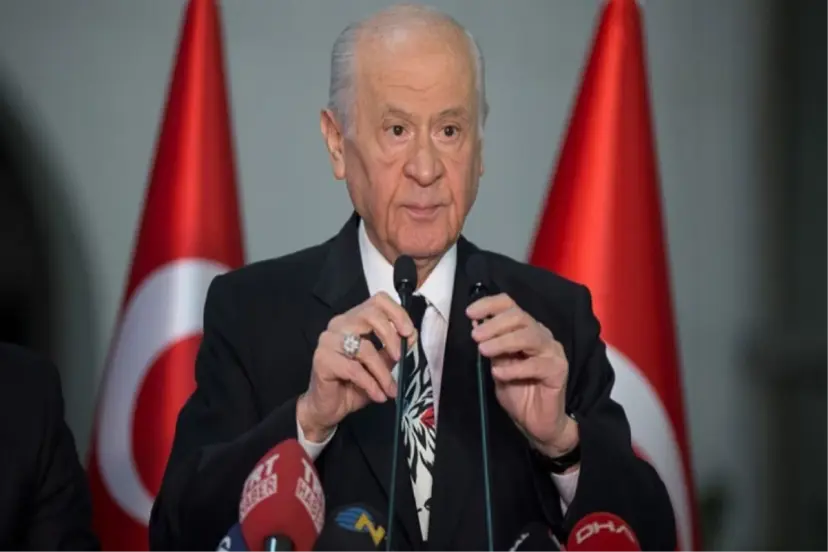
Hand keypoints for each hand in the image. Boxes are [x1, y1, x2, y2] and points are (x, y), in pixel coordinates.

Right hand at [298, 292, 416, 441]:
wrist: (328, 408)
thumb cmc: (353, 384)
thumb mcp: (381, 365)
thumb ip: (394, 348)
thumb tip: (412, 336)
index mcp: (354, 320)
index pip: (377, 300)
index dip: (397, 313)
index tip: (409, 332)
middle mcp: (339, 324)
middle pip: (371, 315)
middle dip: (391, 338)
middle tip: (400, 358)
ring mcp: (328, 340)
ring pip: (365, 347)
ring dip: (382, 372)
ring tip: (390, 389)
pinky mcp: (322, 359)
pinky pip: (354, 369)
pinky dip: (370, 384)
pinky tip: (378, 395)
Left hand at [467, 293, 578, 457]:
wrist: (537, 423)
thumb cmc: (518, 392)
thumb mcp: (498, 366)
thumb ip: (491, 347)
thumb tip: (476, 326)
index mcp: (525, 329)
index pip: (510, 306)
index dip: (489, 305)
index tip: (470, 313)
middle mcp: (540, 335)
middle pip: (519, 316)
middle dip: (494, 324)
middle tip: (475, 337)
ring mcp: (552, 351)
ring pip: (528, 336)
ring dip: (503, 341)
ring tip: (484, 351)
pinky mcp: (558, 370)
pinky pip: (536, 364)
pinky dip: (514, 368)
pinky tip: (499, 373)